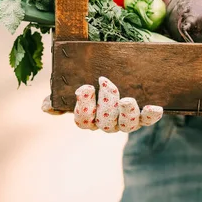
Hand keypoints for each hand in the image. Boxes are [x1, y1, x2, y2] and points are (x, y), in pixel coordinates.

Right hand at [42, 76, 162, 132]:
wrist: (117, 75)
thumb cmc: (88, 82)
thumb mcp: (71, 86)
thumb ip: (58, 95)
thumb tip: (46, 107)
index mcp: (87, 117)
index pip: (82, 119)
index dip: (84, 105)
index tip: (85, 87)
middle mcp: (105, 123)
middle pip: (104, 122)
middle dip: (105, 102)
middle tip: (106, 81)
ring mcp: (123, 122)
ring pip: (125, 126)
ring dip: (127, 113)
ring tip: (127, 99)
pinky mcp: (141, 117)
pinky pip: (146, 120)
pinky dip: (150, 115)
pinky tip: (155, 107)